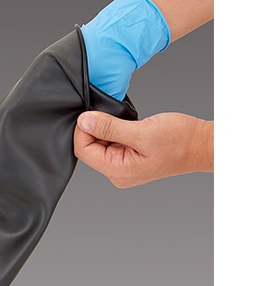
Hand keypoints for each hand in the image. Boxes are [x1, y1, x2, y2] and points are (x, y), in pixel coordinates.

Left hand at [74, 111, 212, 187]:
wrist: (201, 144)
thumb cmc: (180, 141)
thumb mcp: (142, 131)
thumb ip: (110, 127)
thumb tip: (85, 121)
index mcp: (118, 171)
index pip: (84, 150)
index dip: (83, 130)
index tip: (91, 113)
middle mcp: (118, 172)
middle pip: (89, 147)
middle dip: (94, 128)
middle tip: (110, 114)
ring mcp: (123, 165)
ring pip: (99, 143)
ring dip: (105, 128)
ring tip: (123, 121)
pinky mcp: (128, 156)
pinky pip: (111, 142)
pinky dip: (114, 130)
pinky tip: (127, 125)